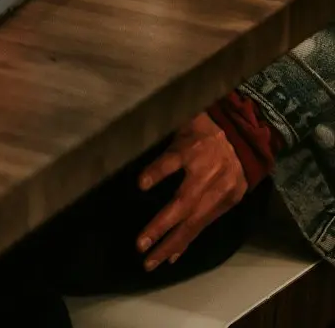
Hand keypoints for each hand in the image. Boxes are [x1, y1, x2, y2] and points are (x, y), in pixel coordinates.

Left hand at [136, 112, 246, 269]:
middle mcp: (207, 176)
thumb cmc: (204, 129)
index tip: (140, 185)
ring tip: (153, 261)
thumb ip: (164, 142)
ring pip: (193, 224)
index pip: (172, 161)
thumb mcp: (182, 124)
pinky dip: (187, 241)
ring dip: (172, 244)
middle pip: (183, 206)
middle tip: (141, 247)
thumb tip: (140, 163)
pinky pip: (203, 226)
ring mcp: (219, 194)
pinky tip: (173, 256)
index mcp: (195, 150)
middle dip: (161, 228)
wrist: (245, 139)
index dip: (157, 172)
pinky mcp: (227, 204)